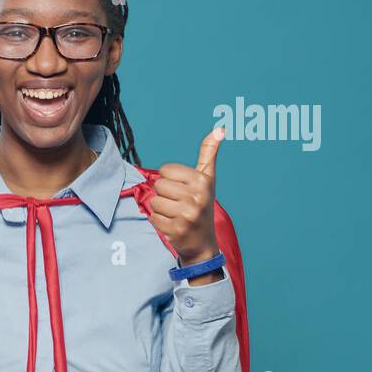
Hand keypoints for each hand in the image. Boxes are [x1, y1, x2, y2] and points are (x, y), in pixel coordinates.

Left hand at [147, 127, 223, 265]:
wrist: (203, 242)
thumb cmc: (202, 205)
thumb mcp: (208, 179)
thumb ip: (209, 154)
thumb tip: (219, 129)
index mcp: (203, 181)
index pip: (166, 170)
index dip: (170, 179)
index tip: (182, 189)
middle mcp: (197, 197)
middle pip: (158, 185)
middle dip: (165, 194)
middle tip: (178, 203)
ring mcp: (187, 215)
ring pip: (154, 201)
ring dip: (161, 209)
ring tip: (175, 214)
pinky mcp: (176, 230)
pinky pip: (152, 217)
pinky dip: (159, 222)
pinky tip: (172, 224)